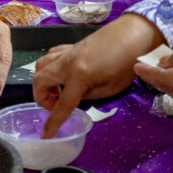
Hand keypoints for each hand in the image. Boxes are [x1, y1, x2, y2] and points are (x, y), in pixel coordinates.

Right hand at [33, 14, 163, 137]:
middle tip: (55, 106)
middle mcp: (67, 62)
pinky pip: (51, 55)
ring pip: (41, 64)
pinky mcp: (72, 45)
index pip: (61, 104)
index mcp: (79, 75)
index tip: (45, 136)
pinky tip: (63, 73)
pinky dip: (50, 66)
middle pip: (40, 80)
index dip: (53, 123)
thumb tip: (75, 97)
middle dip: (41, 98)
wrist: (133, 35)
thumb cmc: (126, 64)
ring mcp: (68, 51)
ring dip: (43, 81)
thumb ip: (88, 96)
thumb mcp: (109, 88)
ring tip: (58, 90)